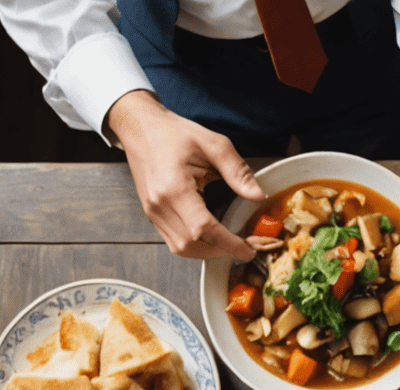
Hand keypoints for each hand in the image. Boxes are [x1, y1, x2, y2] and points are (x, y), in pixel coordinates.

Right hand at [107, 91, 261, 259]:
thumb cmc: (174, 133)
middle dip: (220, 251)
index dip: (229, 244)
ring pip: (182, 248)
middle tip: (242, 247)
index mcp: (173, 187)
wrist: (140, 127)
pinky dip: (195, 245)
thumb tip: (259, 197)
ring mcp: (152, 211)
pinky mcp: (151, 214)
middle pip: (192, 245)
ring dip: (208, 252)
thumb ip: (238, 171)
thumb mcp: (213, 144)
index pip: (203, 228)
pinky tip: (211, 237)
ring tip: (228, 243)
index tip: (249, 250)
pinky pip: (174, 241)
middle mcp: (159, 204)